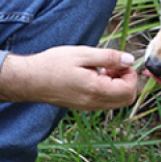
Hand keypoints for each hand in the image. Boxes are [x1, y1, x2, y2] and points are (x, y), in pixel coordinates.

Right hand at [0, 46, 139, 109]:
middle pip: (126, 99)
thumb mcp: (82, 54)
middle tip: (114, 65)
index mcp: (95, 90)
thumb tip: (129, 60)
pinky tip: (96, 75)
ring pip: (117, 102)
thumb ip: (109, 57)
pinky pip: (105, 102)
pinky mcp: (83, 106)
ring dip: (118, 85)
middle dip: (127, 80)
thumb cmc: (52, 65)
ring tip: (103, 69)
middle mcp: (93, 103)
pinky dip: (108, 89)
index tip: (120, 61)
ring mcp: (88, 107)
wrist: (30, 79)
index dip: (130, 73)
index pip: (128, 89)